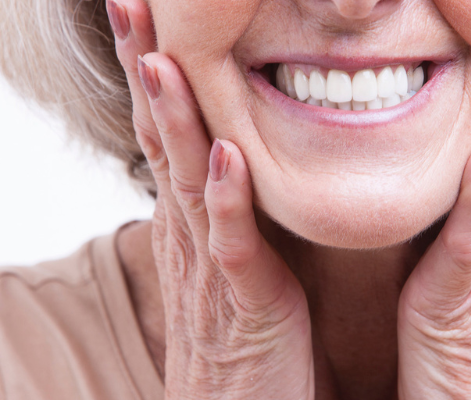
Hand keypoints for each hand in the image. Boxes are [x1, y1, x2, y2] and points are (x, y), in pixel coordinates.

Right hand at [107, 1, 313, 397]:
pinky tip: (224, 157)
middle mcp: (190, 233)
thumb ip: (232, 209)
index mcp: (193, 219)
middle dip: (147, 69)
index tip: (149, 14)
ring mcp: (211, 266)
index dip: (156, 71)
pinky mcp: (242, 302)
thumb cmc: (242, 332)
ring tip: (162, 57)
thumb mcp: (234, 258)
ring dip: (173, 119)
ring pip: (186, 181)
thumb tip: (236, 158)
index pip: (167, 131)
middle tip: (131, 3)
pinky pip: (232, 245)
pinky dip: (227, 200)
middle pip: (161, 139)